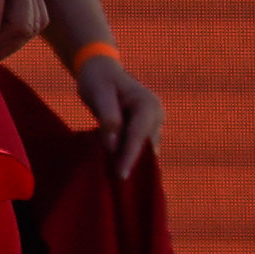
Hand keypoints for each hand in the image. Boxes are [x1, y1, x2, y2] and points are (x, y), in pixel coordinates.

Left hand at [71, 46, 162, 174]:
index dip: (129, 157)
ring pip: (144, 148)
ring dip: (131, 161)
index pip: (139, 136)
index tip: (120, 175)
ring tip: (117, 180)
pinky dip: (130, 155)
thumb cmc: (98, 80)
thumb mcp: (98, 94)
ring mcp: (154, 122)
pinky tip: (118, 168)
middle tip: (118, 184)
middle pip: (145, 145)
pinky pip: (140, 146)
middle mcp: (156, 114)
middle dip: (132, 162)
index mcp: (148, 104)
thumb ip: (107, 118)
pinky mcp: (146, 128)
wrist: (100, 70)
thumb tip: (113, 146)